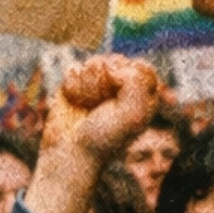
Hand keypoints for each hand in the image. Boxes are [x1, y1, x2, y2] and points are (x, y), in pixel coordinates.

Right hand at [41, 55, 160, 173]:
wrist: (70, 151)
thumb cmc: (104, 138)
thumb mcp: (132, 115)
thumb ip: (136, 84)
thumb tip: (114, 67)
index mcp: (142, 97)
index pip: (143, 68)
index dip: (130, 73)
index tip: (119, 90)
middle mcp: (122, 89)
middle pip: (118, 61)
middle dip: (107, 79)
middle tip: (101, 102)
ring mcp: (98, 85)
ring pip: (96, 62)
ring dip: (89, 83)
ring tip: (87, 104)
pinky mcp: (77, 84)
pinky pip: (76, 68)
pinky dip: (73, 83)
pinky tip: (74, 100)